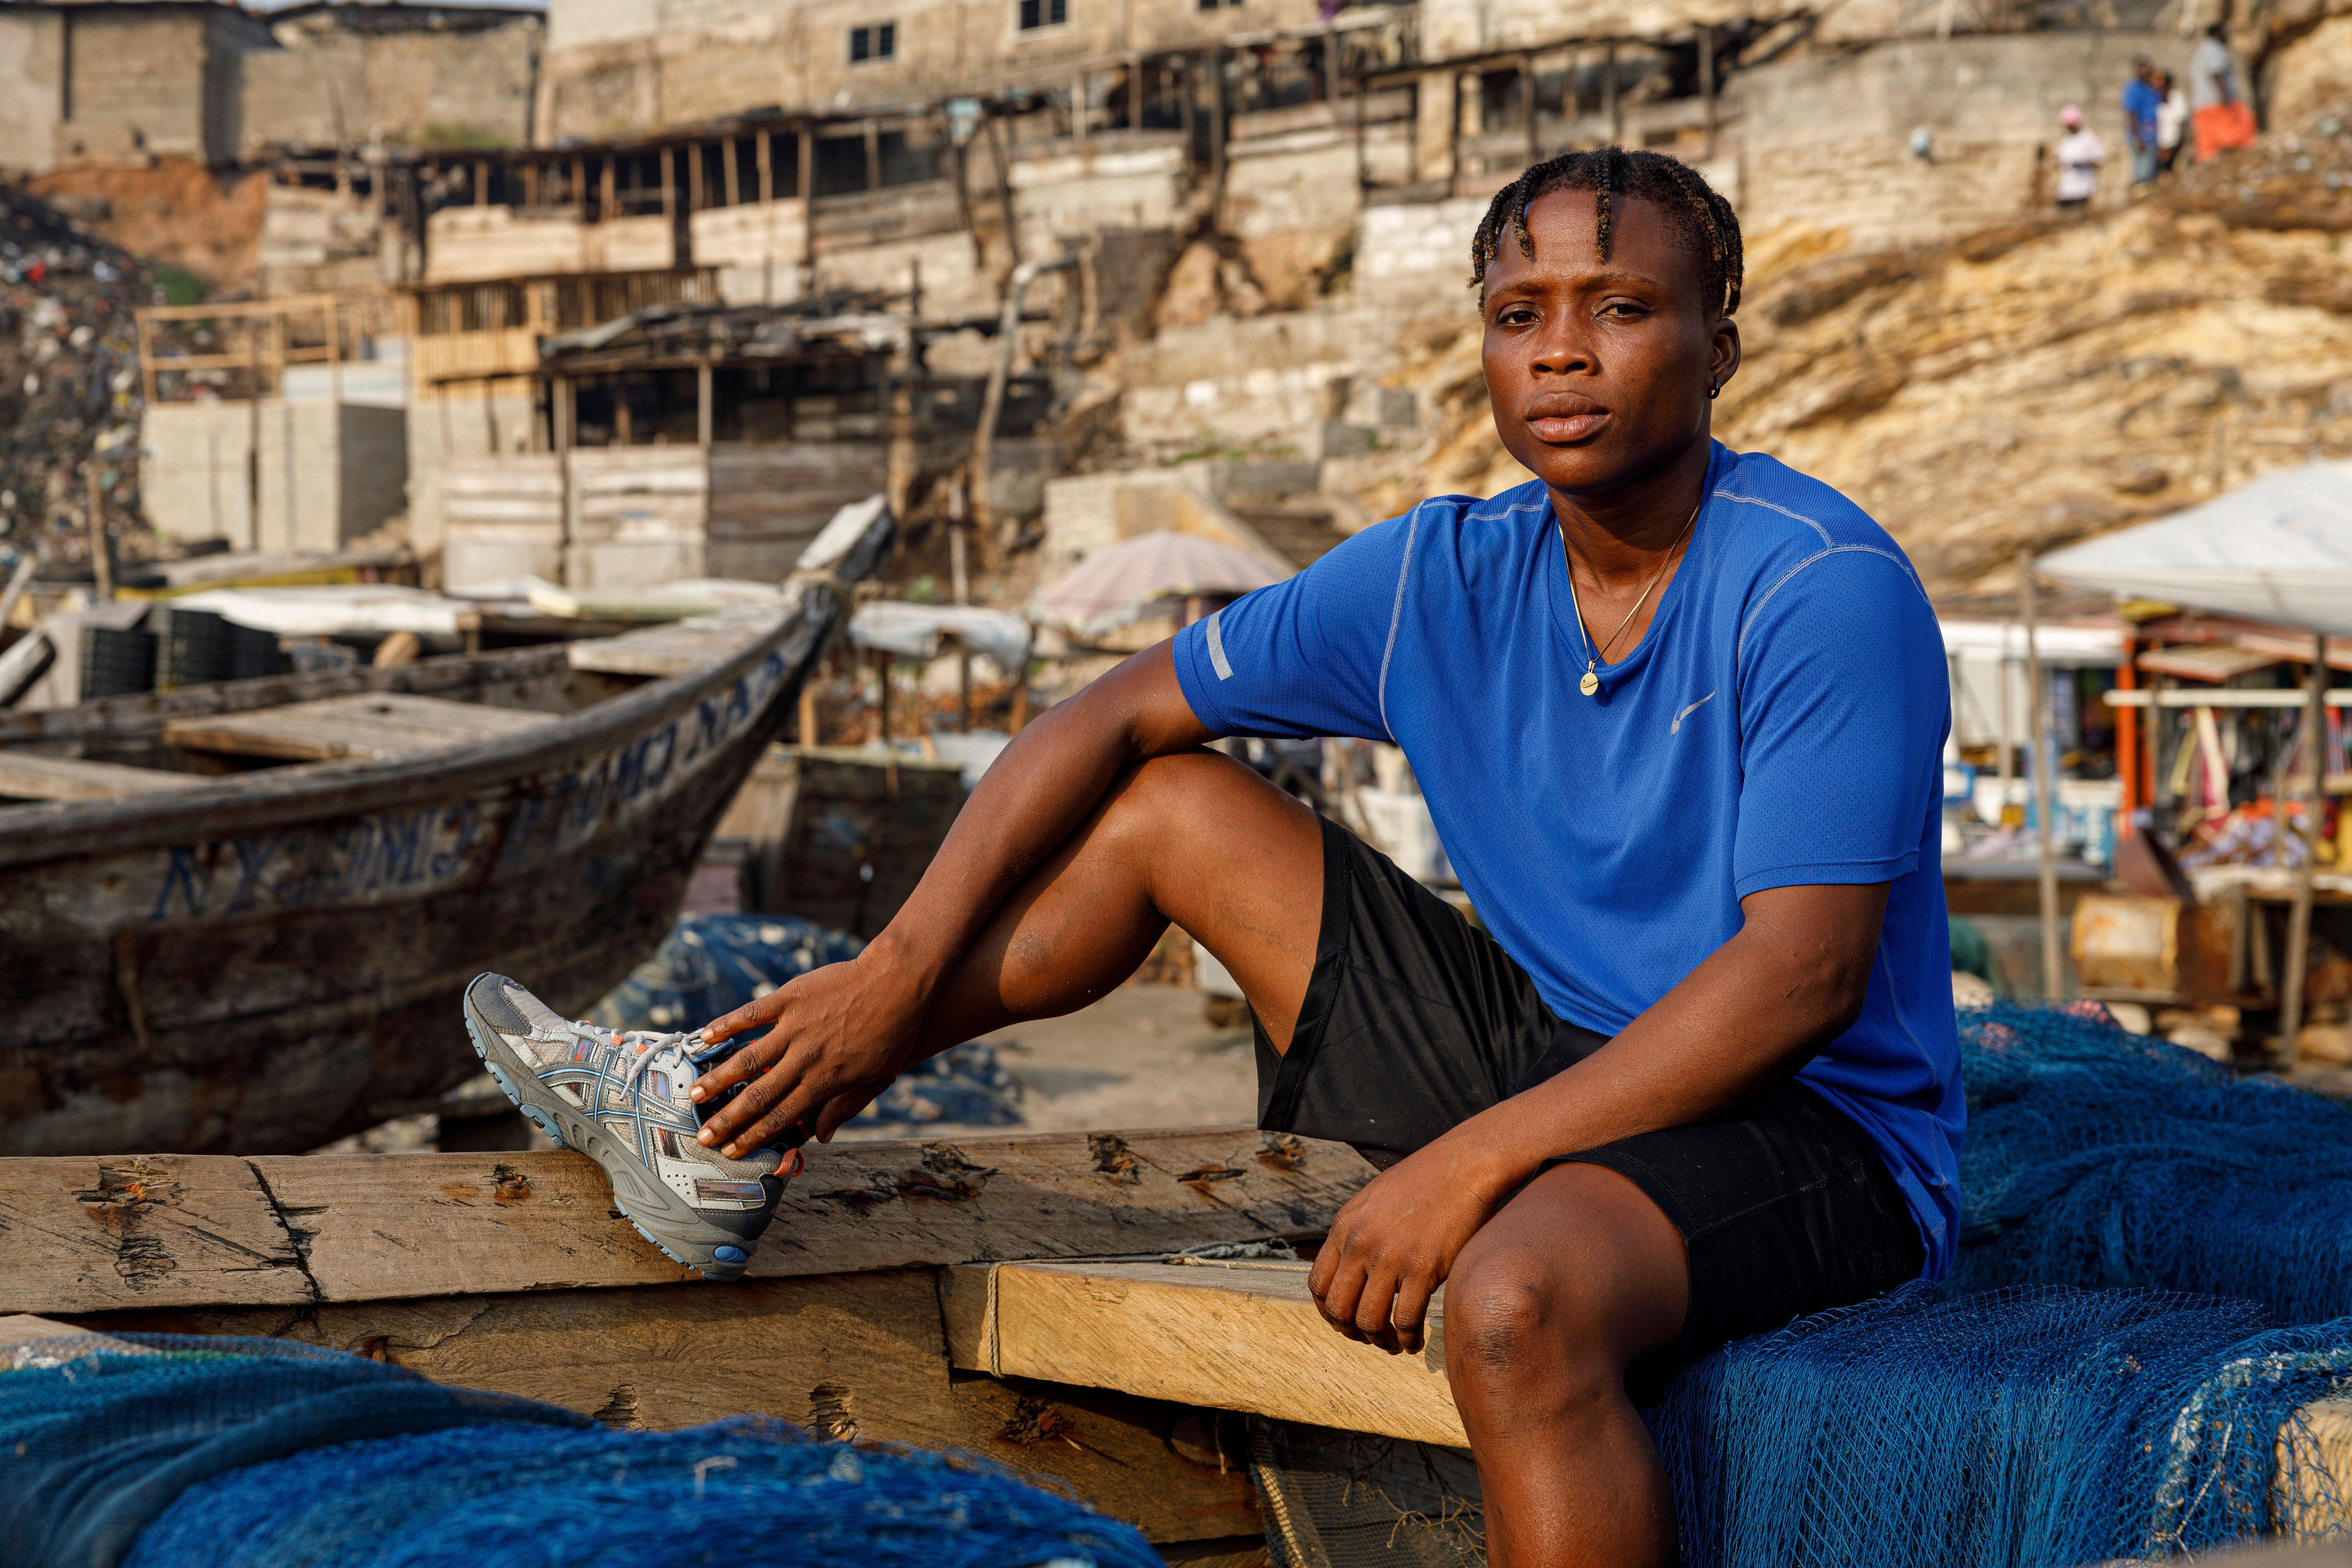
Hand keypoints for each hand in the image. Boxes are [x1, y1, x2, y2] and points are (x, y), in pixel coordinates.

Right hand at [688, 949, 926, 1155]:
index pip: (782, 1116)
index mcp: (826, 1080)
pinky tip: (705, 1037)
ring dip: (718, 1078)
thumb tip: (822, 1138)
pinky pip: (752, 1013)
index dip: (753, 1137)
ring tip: (694, 1094)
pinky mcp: (791, 996)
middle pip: (759, 1095)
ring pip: (748, 1058)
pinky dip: (726, 1025)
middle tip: (702, 1136)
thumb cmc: (892, 1032)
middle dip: (728, 1120)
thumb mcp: (878, 1078)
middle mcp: (806, 1057)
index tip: (730, 1152)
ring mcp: (796, 1025)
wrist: (898, 982)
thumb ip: (847, 1107)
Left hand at [1308, 1136, 1513, 1355]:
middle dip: (1350, 1332)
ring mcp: (1390, 1256)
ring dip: (1378, 1341)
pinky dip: (1407, 1338)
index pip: (1318, 1284)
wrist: (1465, 1166)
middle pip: (1338, 1308)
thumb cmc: (1425, 1182)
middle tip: (1369, 1339)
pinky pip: (1405, 1319)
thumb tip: (1350, 1268)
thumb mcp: (1374, 1200)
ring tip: (1393, 1344)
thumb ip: (1357, 1232)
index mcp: (1345, 1226)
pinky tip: (1415, 1340)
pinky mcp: (1423, 1267)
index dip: (1328, 1312)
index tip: (1345, 1322)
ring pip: (1368, 1320)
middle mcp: (1360, 1243)